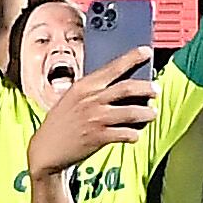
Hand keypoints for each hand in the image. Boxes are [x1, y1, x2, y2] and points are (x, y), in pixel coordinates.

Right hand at [29, 50, 161, 171]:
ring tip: (152, 113)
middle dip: (147, 88)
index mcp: (83, 87)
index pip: (112, 67)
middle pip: (127, 88)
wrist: (46, 151)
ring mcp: (95, 118)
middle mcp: (90, 100)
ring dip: (147, 113)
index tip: (145, 51)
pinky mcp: (99, 137)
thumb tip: (122, 89)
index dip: (132, 58)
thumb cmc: (60, 125)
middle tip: (156, 90)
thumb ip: (93, 92)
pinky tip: (134, 135)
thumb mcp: (71, 100)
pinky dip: (134, 134)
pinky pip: (126, 134)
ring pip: (132, 112)